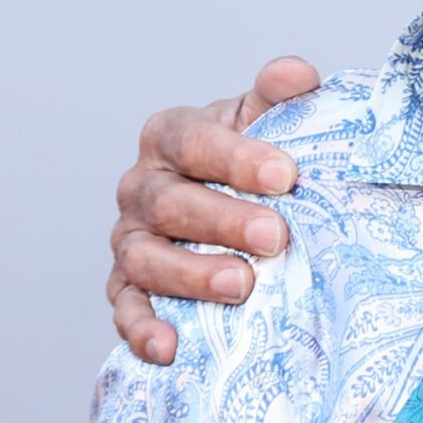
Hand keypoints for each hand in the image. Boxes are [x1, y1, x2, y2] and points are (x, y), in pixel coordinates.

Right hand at [107, 58, 320, 363]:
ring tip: (243, 286)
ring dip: (191, 274)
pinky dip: (143, 329)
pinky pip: (126, 309)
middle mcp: (142, 186)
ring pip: (145, 257)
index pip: (193, 141)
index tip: (287, 176)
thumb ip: (280, 95)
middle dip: (222, 220)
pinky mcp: (128, 286)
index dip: (237, 157)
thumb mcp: (269, 120)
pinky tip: (171, 347)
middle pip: (168, 202)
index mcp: (171, 136)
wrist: (239, 201)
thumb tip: (297, 76)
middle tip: (276, 237)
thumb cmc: (255, 158)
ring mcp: (130, 239)